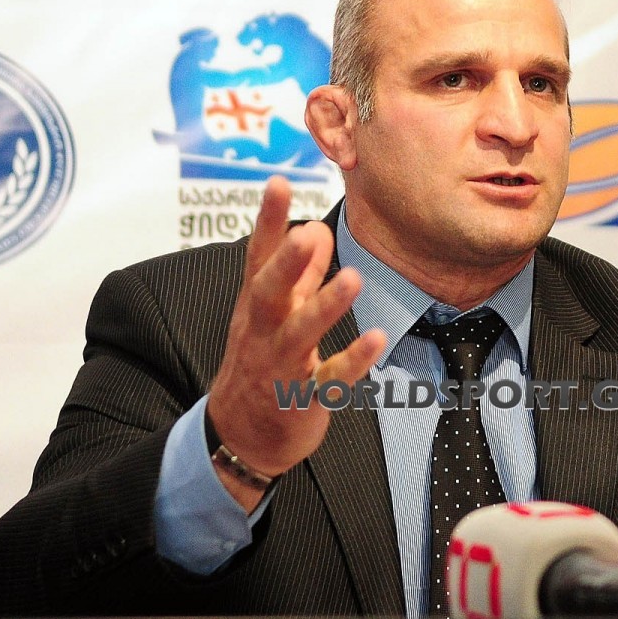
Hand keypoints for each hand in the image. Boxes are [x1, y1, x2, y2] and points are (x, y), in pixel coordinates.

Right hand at [206, 177, 384, 509]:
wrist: (240, 436)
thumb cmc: (261, 361)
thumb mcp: (275, 313)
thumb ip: (299, 272)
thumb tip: (317, 227)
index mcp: (257, 306)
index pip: (259, 256)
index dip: (269, 221)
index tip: (279, 183)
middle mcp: (263, 332)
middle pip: (269, 292)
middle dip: (287, 263)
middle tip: (307, 232)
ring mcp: (280, 366)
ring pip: (299, 334)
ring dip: (325, 308)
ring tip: (352, 280)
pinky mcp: (302, 399)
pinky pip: (328, 380)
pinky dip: (352, 361)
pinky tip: (377, 341)